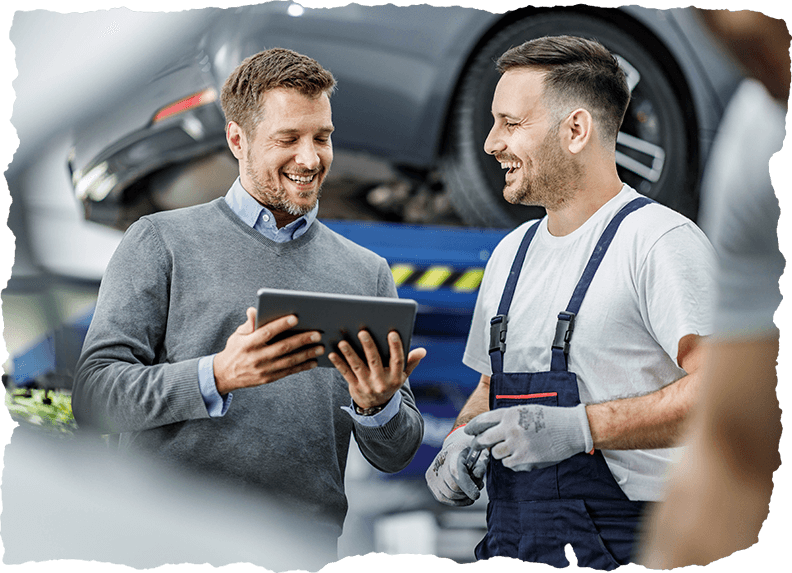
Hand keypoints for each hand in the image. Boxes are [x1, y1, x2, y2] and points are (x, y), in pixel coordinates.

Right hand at [213, 307, 323, 394]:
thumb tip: (254, 309)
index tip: (296, 317)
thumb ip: (249, 323)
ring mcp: (263, 369)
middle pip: (283, 347)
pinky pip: (288, 372)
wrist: (225, 375)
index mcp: (248, 343)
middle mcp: (256, 357)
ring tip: (320, 348)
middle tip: (318, 334)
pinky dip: (302, 367)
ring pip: (289, 361)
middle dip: (302, 340)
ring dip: (306, 354)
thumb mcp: (238, 335)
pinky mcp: (268, 378)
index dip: (281, 325)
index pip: (267, 332)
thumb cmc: (235, 349)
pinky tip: (314, 362)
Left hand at [328, 330, 425, 408]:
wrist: (377, 407)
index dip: (396, 347)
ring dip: (350, 354)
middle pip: (375, 361)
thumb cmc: (390, 382)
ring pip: (358, 367)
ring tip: (343, 342)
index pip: (398, 360)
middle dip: (369, 346)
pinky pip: (346, 373)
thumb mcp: (403, 375)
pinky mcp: (355, 387)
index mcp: (396, 377)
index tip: (392, 333)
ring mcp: (368, 385)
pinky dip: (339, 363)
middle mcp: (382, 381)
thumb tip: (423, 351)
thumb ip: (411, 362)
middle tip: (362, 331)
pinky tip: (332, 353)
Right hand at [425, 426, 488, 505]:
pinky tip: (463, 496)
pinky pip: (442, 498)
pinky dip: (455, 500)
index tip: (476, 494)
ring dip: (462, 498)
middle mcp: (439, 463)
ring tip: (471, 490)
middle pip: (453, 488)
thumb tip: (477, 475)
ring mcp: (432, 473)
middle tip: (478, 487)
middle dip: (467, 492)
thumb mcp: (480, 455)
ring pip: (448, 495)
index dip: (467, 487)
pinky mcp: (430, 482)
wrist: (455, 448)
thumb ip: (481, 466)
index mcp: (453, 454)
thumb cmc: (470, 453)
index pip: (456, 474)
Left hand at [465, 404, 593, 471]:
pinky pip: (508, 463)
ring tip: (513, 448)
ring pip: (495, 453)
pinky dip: (512, 461)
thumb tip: (489, 429)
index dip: (473, 427)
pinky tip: (522, 455)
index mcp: (510, 414)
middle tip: (478, 446)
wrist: (571, 429)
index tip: (469, 432)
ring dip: (500, 452)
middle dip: (478, 443)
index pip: (483, 421)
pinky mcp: (525, 459)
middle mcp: (510, 429)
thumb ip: (507, 418)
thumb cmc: (550, 419)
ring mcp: (517, 445)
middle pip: (483, 439)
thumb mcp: (526, 410)